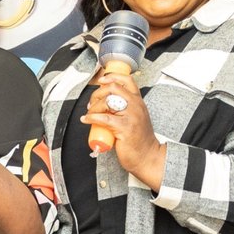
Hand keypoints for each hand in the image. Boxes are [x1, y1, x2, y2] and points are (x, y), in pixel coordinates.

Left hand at [82, 71, 165, 187]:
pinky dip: (92, 117)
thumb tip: (105, 103)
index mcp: (138, 101)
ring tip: (89, 114)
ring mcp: (131, 116)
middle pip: (113, 88)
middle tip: (91, 103)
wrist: (147, 156)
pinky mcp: (125, 127)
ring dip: (93, 107)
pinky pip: (104, 118)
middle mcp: (136, 105)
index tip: (101, 80)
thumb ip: (125, 108)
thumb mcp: (135, 118)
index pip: (127, 80)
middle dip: (97, 93)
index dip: (112, 77)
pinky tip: (86, 119)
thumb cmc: (139, 140)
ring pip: (107, 102)